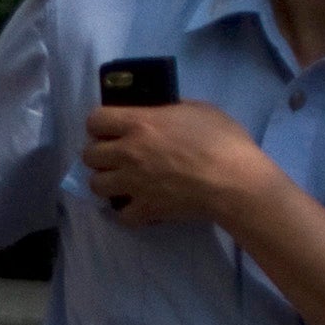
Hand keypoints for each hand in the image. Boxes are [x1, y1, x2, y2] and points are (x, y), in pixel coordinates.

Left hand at [81, 102, 277, 228]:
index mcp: (139, 123)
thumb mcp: (198, 109)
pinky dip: (127, 211)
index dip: (100, 124)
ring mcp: (133, 183)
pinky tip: (139, 204)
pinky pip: (120, 214)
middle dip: (100, 154)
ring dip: (107, 182)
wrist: (234, 181)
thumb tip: (160, 111)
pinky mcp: (144, 209)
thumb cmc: (223, 140)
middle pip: (89, 155)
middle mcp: (128, 153)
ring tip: (123, 181)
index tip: (110, 128)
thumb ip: (170, 109)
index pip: (95, 120)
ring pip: (96, 185)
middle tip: (116, 156)